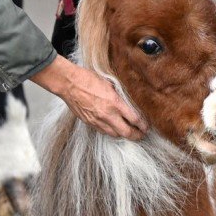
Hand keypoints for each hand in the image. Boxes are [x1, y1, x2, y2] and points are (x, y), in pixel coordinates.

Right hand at [31, 56, 146, 139]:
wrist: (69, 83)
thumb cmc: (88, 79)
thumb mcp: (110, 83)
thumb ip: (120, 95)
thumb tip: (130, 102)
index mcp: (115, 103)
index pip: (134, 119)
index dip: (143, 125)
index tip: (147, 127)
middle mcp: (107, 114)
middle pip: (126, 132)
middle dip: (137, 135)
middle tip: (142, 135)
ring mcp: (97, 120)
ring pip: (115, 135)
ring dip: (123, 134)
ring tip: (129, 132)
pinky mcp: (89, 123)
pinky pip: (103, 131)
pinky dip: (111, 132)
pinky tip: (114, 128)